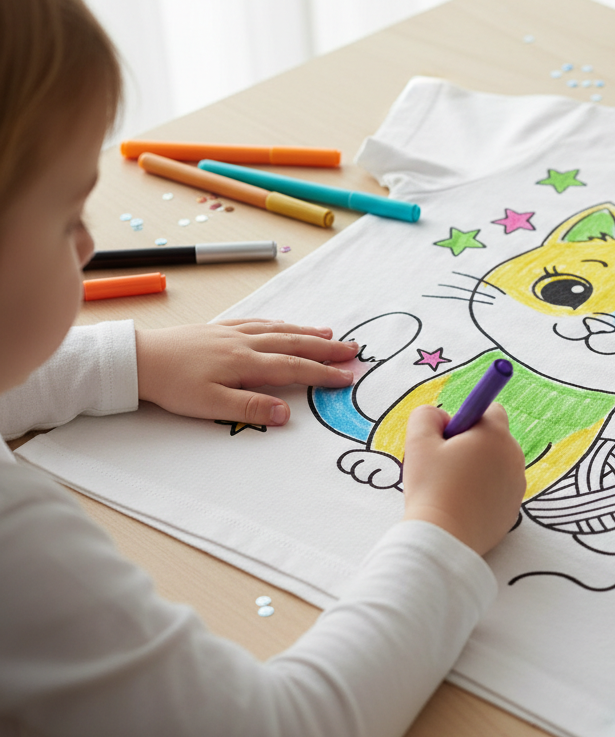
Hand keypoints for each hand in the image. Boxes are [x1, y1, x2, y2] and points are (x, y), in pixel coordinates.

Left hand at [136, 319, 358, 424]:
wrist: (139, 358)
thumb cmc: (172, 385)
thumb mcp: (210, 405)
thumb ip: (250, 408)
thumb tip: (286, 414)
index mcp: (245, 362)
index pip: (294, 368)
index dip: (323, 373)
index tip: (347, 377)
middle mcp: (245, 343)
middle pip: (294, 343)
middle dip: (326, 348)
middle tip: (353, 350)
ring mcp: (233, 332)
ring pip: (279, 329)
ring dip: (307, 332)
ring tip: (330, 333)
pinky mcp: (220, 328)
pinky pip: (259, 322)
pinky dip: (279, 323)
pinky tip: (286, 325)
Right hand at [401, 403, 525, 554]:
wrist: (444, 538)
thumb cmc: (431, 487)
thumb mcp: (418, 442)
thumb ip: (427, 416)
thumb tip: (442, 418)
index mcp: (495, 435)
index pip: (490, 410)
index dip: (466, 420)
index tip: (447, 440)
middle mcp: (513, 457)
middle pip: (494, 439)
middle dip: (471, 445)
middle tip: (444, 465)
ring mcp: (517, 486)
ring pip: (496, 466)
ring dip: (477, 470)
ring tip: (451, 489)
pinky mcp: (513, 510)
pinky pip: (498, 492)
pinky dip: (483, 494)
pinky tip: (462, 506)